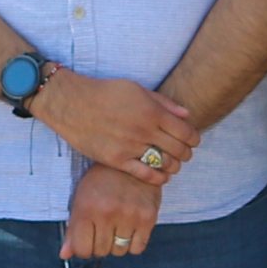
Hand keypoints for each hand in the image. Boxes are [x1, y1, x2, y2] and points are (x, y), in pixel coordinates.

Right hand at [37, 68, 202, 185]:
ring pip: (164, 164)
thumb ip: (163, 103)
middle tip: (185, 154)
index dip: (194, 139)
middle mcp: (144, 130)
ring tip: (173, 165)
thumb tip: (186, 115)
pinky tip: (161, 176)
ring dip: (174, 166)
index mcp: (152, 112)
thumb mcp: (137, 89)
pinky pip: (144, 175)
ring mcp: (130, 147)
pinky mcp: (116, 160)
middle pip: (178, 150)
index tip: (193, 141)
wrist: (72, 103)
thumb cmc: (105, 93)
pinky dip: (158, 178)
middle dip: (187, 154)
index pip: (186, 132)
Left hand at [62, 164, 163, 261]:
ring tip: (118, 226)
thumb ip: (73, 228)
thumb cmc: (102, 181)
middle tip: (105, 227)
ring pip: (120, 251)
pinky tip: (131, 228)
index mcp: (86, 208)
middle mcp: (107, 213)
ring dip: (118, 244)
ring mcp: (128, 216)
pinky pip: (137, 248)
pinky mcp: (147, 218)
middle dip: (101, 244)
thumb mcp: (82, 199)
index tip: (88, 240)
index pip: (82, 249)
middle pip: (101, 251)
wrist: (133, 162)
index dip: (84, 248)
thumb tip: (64, 255)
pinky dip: (134, 244)